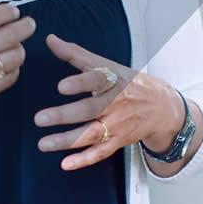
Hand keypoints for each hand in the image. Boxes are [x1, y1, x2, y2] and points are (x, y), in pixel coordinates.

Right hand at [0, 0, 35, 118]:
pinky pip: (10, 77)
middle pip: (8, 36)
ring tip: (16, 43)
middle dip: (24, 27)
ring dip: (20, 48)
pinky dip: (14, 68)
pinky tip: (8, 62)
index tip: (14, 10)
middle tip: (29, 23)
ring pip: (13, 57)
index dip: (8, 12)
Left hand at [34, 34, 183, 170]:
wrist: (163, 108)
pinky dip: (84, 160)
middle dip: (64, 115)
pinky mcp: (118, 141)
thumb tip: (49, 39)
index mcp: (114, 80)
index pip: (97, 79)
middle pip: (89, 110)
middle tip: (39, 119)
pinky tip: (65, 164)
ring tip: (42, 144)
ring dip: (67, 140)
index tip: (61, 86)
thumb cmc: (129, 83)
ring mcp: (117, 124)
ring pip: (91, 134)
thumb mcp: (108, 65)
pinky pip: (100, 152)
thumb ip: (76, 54)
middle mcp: (116, 103)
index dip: (80, 83)